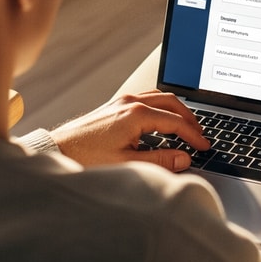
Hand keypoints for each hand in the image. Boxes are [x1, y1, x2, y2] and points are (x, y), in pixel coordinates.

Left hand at [48, 90, 207, 171]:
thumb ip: (160, 160)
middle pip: (172, 102)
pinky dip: (161, 107)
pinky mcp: (113, 105)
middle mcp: (130, 102)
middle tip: (200, 136)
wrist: (56, 150)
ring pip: (159, 97)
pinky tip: (162, 121)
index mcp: (136, 114)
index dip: (193, 136)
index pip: (175, 122)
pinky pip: (146, 99)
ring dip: (176, 110)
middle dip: (190, 119)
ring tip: (186, 127)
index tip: (204, 147)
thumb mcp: (127, 164)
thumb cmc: (86, 158)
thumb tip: (184, 158)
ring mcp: (121, 101)